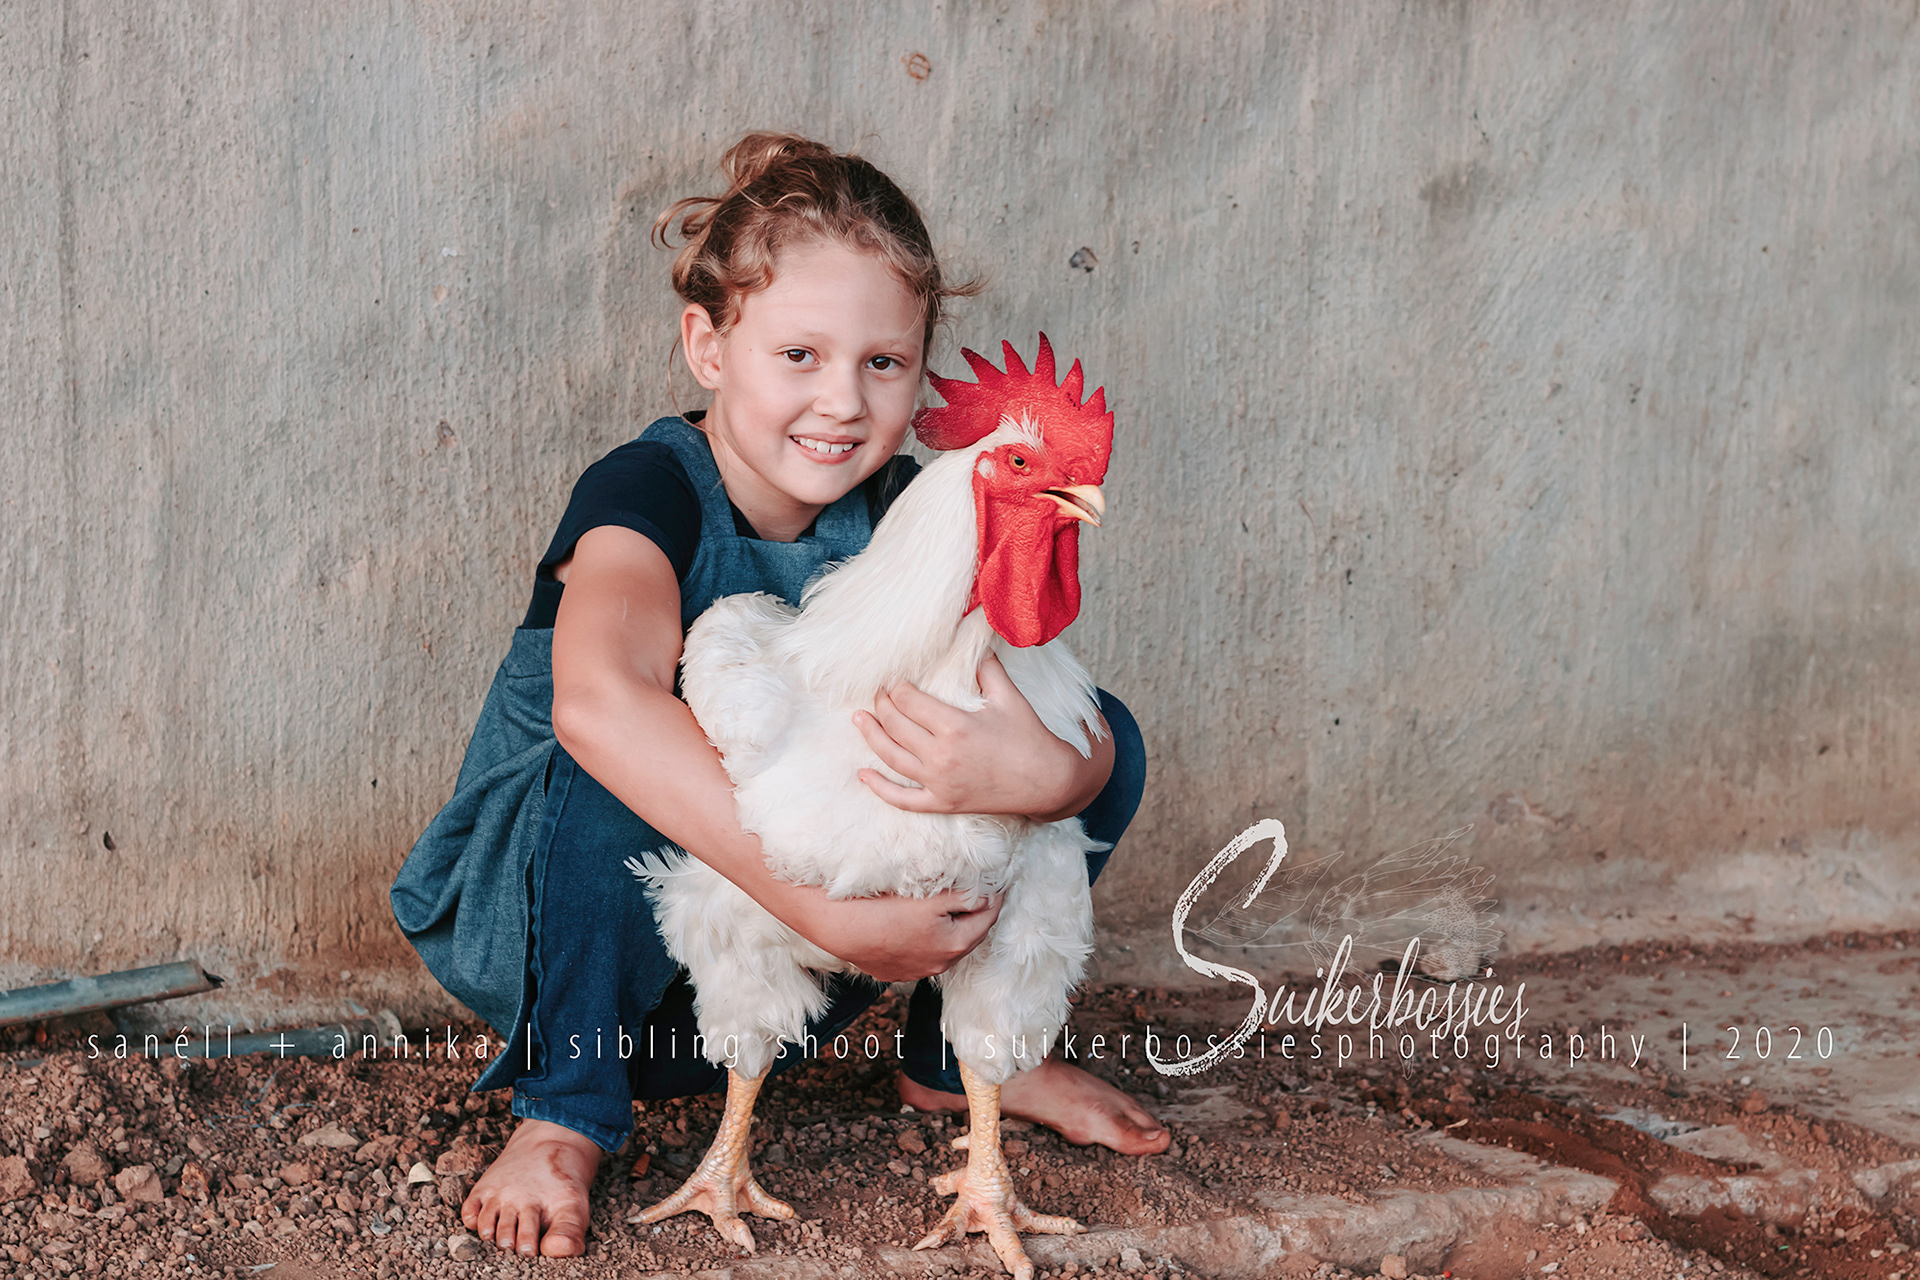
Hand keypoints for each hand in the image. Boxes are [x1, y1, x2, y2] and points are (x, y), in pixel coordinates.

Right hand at [788, 887, 1004, 981]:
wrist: (840, 927)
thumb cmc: (885, 909)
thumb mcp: (932, 899)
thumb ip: (964, 898)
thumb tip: (987, 897)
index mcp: (953, 946)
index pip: (986, 920)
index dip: (994, 900)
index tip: (997, 885)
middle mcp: (937, 964)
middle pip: (966, 937)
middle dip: (973, 916)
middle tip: (978, 894)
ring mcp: (914, 971)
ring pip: (942, 947)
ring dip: (949, 930)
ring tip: (947, 908)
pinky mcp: (893, 971)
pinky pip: (918, 954)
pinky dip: (925, 940)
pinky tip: (916, 925)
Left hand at [852, 652, 1109, 820]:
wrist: (1048, 782)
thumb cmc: (1030, 737)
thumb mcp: (1009, 697)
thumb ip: (987, 668)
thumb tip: (976, 640)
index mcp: (955, 726)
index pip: (909, 701)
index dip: (897, 688)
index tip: (896, 679)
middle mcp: (941, 756)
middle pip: (895, 725)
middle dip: (882, 705)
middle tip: (878, 693)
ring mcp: (939, 783)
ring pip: (891, 758)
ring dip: (871, 736)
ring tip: (859, 719)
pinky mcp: (943, 803)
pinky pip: (902, 800)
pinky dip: (880, 788)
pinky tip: (863, 775)